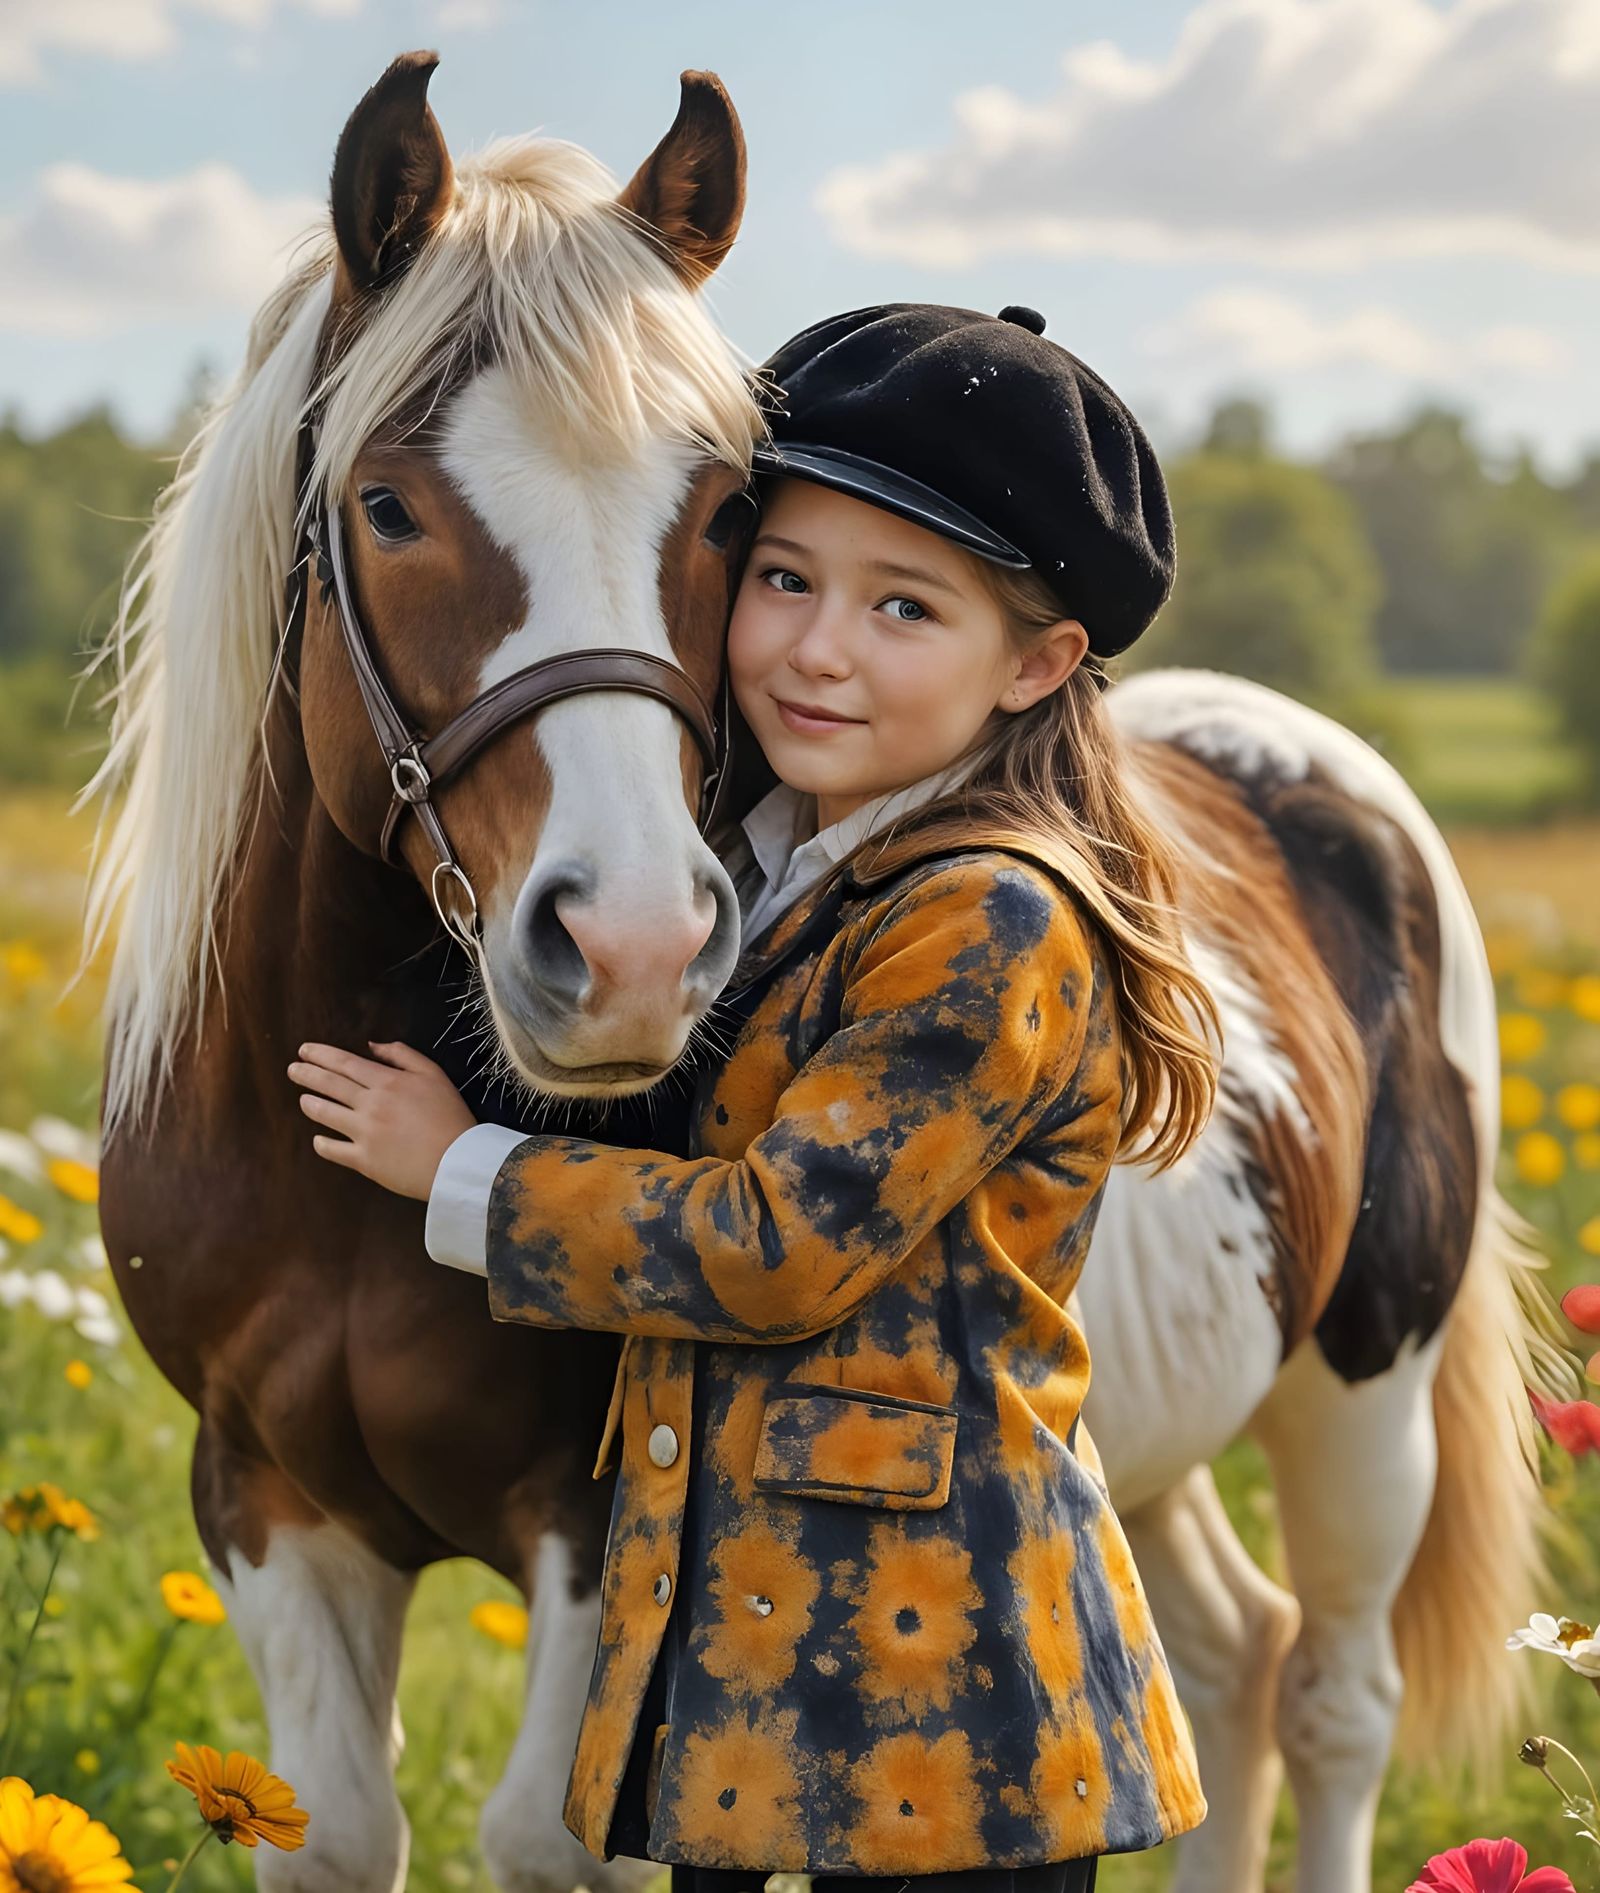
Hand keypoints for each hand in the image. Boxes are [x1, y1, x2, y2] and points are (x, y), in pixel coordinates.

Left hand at [288, 1040, 476, 1200]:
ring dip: (311, 1104)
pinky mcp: (364, 1160)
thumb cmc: (450, 1116)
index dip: (321, 1055)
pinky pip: (333, 1149)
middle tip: (292, 1069)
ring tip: (304, 1099)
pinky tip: (318, 1139)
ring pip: (326, 1114)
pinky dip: (321, 1143)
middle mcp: (371, 1104)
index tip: (304, 1050)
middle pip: (330, 1084)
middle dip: (307, 1074)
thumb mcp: (434, 1074)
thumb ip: (402, 1055)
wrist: (458, 1161)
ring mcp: (364, 1133)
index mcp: (387, 1082)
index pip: (345, 1063)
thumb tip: (371, 1046)